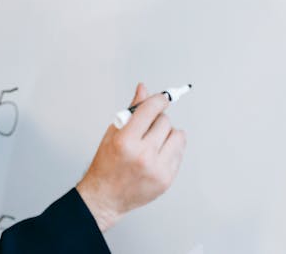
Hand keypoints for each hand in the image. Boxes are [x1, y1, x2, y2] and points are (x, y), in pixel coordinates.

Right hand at [76, 83, 186, 231]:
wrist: (106, 196)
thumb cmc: (106, 163)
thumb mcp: (113, 132)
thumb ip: (132, 110)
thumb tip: (144, 88)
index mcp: (125, 140)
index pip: (151, 109)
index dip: (159, 99)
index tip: (162, 98)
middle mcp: (142, 155)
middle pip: (165, 122)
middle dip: (158, 120)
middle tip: (148, 127)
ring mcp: (157, 169)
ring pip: (178, 136)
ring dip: (168, 134)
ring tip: (154, 141)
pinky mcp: (166, 179)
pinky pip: (179, 153)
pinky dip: (171, 149)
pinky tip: (157, 154)